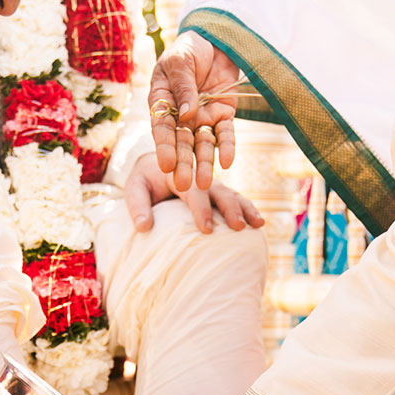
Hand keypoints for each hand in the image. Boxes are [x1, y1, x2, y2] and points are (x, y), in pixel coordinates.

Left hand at [123, 165, 264, 233]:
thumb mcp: (135, 187)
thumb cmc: (145, 180)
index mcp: (179, 170)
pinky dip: (249, 209)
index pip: (192, 189)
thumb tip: (143, 227)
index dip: (201, 208)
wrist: (156, 165)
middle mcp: (200, 174)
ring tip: (257, 224)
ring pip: (232, 193)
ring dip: (245, 208)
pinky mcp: (220, 191)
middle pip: (218, 189)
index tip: (207, 228)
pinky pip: (237, 198)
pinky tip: (259, 223)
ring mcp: (213, 182)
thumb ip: (137, 206)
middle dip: (229, 208)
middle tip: (237, 226)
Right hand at [148, 32, 242, 191]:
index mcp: (162, 102)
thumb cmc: (189, 50)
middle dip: (183, 164)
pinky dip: (227, 147)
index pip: (162, 127)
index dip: (164, 146)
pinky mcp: (223, 115)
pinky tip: (228, 163)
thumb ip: (182, 86)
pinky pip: (225, 134)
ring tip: (205, 185)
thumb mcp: (180, 63)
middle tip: (183, 186)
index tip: (166, 165)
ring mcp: (202, 117)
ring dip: (204, 163)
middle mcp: (181, 115)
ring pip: (203, 144)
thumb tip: (186, 113)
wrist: (215, 42)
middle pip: (182, 142)